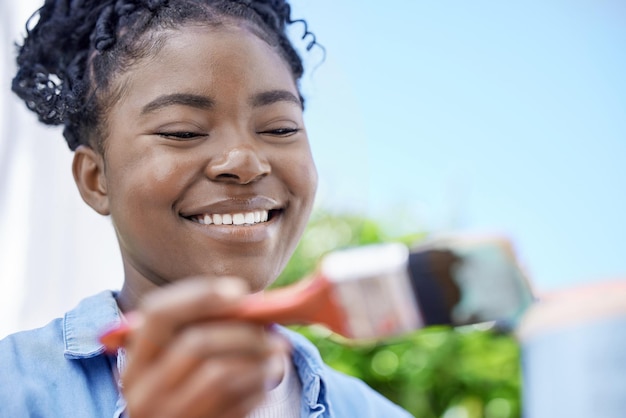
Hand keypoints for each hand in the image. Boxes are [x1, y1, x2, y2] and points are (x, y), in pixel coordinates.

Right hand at [120, 277, 287, 417]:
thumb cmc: (186, 395)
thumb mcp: (175, 366)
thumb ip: (198, 332)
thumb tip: (250, 302)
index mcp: (135, 364)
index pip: (158, 313)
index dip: (200, 295)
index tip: (240, 291)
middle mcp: (143, 392)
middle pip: (195, 343)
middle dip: (244, 332)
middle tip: (273, 332)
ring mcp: (169, 416)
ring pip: (220, 373)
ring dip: (258, 359)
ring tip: (276, 357)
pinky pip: (236, 403)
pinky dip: (259, 387)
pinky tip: (265, 384)